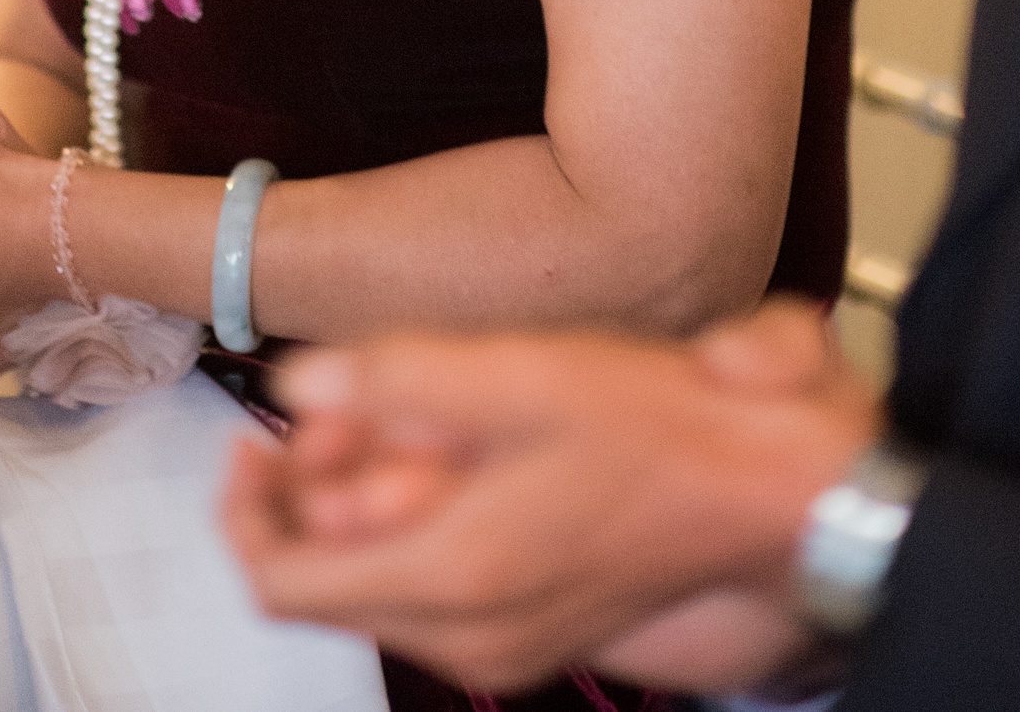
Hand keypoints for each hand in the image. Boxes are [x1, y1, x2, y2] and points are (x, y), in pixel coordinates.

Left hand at [219, 302, 878, 696]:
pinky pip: (436, 592)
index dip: (244, 509)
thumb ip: (394, 378)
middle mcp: (471, 637)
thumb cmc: (663, 436)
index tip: (252, 440)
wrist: (776, 500)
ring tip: (388, 423)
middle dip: (306, 496)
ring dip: (361, 508)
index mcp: (451, 578)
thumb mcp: (518, 373)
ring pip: (381, 591)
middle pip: (324, 588)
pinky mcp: (541, 632)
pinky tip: (449, 456)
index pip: (280, 582)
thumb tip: (297, 382)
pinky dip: (416, 527)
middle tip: (326, 416)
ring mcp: (509, 647)